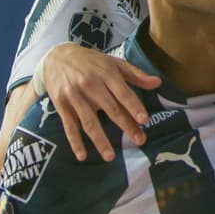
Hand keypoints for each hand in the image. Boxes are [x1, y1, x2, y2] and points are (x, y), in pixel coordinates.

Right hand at [43, 43, 161, 160]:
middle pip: (110, 108)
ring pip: (89, 121)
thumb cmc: (91, 61)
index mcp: (106, 73)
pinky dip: (75, 142)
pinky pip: (69, 126)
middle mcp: (90, 84)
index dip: (133, 106)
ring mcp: (74, 96)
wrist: (56, 57)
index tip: (144, 120)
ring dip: (99, 140)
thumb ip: (135, 74)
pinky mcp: (61, 105)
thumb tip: (158, 83)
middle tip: (139, 140)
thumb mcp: (113, 62)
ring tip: (111, 156)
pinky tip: (83, 155)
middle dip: (126, 125)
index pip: (122, 92)